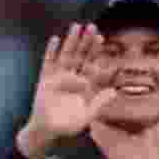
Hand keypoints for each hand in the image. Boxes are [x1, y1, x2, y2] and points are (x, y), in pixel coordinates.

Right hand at [18, 23, 116, 158]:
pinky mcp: (45, 80)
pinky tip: (55, 39)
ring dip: (71, 41)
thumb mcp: (86, 117)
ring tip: (76, 27)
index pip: (91, 64)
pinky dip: (51, 51)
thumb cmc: (66, 126)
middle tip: (92, 27)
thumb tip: (113, 91)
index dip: (96, 52)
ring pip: (66, 55)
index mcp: (83, 86)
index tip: (102, 39)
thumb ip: (99, 103)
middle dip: (86, 42)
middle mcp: (72, 78)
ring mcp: (58, 77)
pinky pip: (48, 62)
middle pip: (80, 56)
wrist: (47, 131)